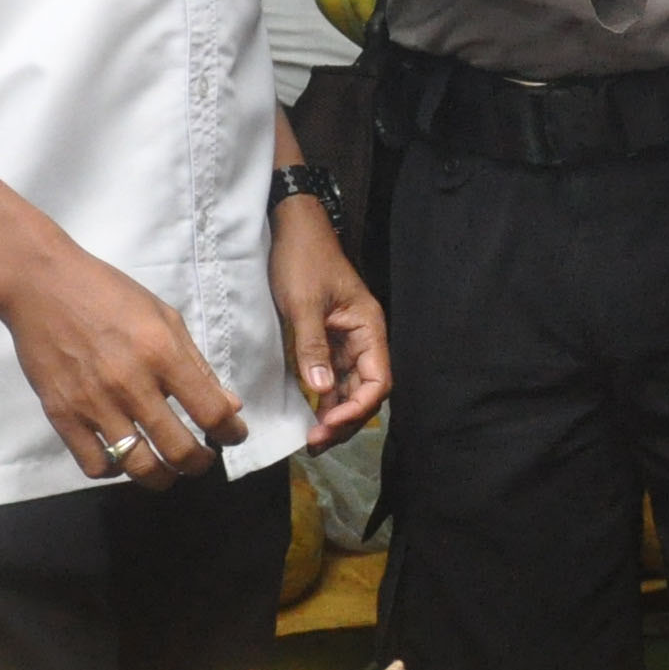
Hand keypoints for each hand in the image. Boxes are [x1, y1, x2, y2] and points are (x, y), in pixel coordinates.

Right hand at [0, 242, 245, 487]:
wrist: (41, 285)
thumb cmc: (109, 294)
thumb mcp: (164, 317)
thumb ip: (197, 365)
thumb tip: (230, 407)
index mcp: (161, 353)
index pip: (211, 412)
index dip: (232, 432)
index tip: (233, 434)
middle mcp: (130, 383)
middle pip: (179, 450)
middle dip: (201, 463)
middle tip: (203, 458)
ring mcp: (93, 403)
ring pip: (139, 467)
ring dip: (163, 477)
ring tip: (168, 469)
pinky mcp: (62, 415)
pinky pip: (95, 465)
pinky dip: (115, 470)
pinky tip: (123, 457)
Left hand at [268, 201, 391, 448]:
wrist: (291, 227)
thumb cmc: (302, 259)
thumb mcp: (304, 304)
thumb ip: (313, 347)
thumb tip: (322, 391)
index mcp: (368, 328)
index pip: (377, 381)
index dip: (358, 408)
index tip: (329, 422)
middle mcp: (363, 338)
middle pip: (365, 391)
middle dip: (345, 419)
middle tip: (316, 442)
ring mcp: (345, 341)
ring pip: (349, 388)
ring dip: (334, 414)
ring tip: (313, 438)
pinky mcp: (327, 341)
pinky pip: (332, 377)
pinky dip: (324, 398)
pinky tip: (309, 415)